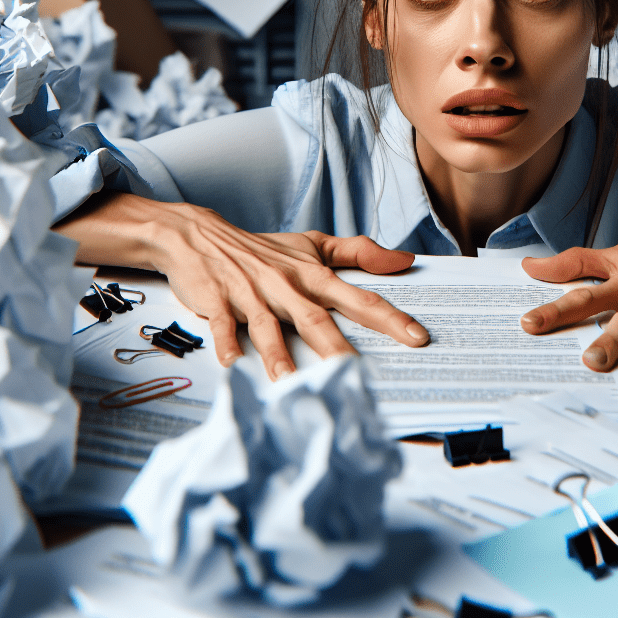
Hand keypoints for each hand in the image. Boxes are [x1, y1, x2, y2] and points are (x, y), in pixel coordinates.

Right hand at [152, 204, 427, 379]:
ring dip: (278, 354)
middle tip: (357, 374)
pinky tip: (232, 363)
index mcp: (313, 276)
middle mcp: (286, 286)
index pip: (359, 299)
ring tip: (291, 382)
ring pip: (269, 326)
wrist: (200, 235)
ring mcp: (251, 294)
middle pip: (316, 319)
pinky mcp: (218, 301)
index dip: (389, 318)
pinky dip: (227, 342)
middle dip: (337, 346)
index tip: (416, 337)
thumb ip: (361, 253)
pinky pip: (223, 324)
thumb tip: (405, 261)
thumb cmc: (262, 249)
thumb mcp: (314, 245)